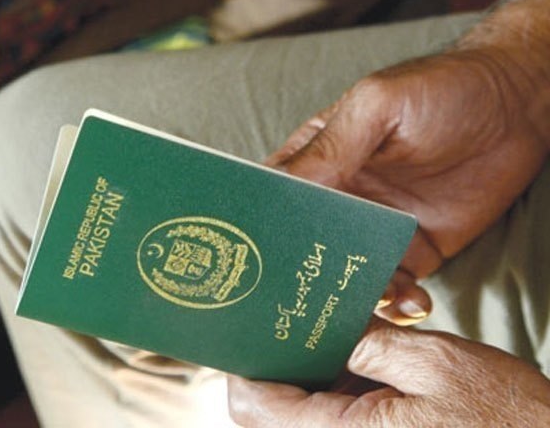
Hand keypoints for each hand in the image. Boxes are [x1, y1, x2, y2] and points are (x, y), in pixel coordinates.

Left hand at [227, 321, 549, 426]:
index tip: (255, 329)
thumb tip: (321, 328)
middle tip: (294, 324)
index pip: (254, 405)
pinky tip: (354, 360)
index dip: (245, 367)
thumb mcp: (430, 361)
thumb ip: (364, 344)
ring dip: (307, 375)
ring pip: (297, 414)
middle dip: (277, 365)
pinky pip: (329, 418)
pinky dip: (331, 389)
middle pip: (268, 412)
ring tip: (333, 337)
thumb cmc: (499, 415)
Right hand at [267, 50, 547, 323]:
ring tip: (376, 298)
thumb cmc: (439, 88)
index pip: (274, 200)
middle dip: (305, 276)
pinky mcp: (415, 251)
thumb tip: (284, 189)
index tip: (258, 258)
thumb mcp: (376, 104)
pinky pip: (395, 288)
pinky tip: (412, 300)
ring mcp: (377, 230)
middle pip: (305, 248)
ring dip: (353, 297)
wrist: (517, 105)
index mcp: (316, 161)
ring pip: (346, 276)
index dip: (263, 229)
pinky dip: (397, 304)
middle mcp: (340, 200)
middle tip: (314, 299)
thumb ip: (332, 146)